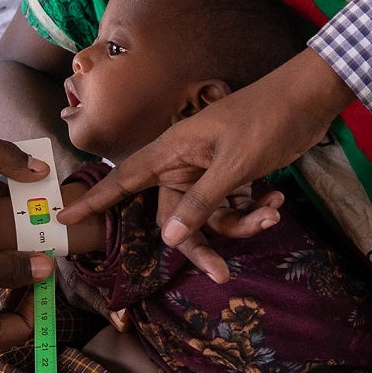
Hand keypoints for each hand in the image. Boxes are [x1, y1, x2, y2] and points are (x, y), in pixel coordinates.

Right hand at [61, 50, 351, 281]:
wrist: (308, 99)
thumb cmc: (264, 121)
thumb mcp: (233, 165)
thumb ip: (200, 203)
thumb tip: (168, 239)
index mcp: (172, 151)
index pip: (124, 179)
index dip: (95, 199)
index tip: (63, 216)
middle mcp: (184, 163)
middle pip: (174, 216)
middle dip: (201, 244)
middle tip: (222, 274)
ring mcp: (209, 170)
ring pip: (209, 216)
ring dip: (240, 223)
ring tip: (272, 213)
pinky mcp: (234, 174)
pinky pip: (232, 205)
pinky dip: (254, 208)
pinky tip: (278, 201)